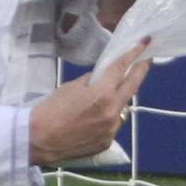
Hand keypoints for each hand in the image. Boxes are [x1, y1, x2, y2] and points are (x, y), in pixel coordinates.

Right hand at [30, 40, 154, 162]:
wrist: (38, 139)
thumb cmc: (51, 109)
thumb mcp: (72, 87)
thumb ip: (92, 81)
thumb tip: (102, 78)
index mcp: (102, 94)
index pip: (121, 68)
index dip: (133, 54)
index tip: (144, 43)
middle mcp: (112, 111)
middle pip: (132, 87)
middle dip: (141, 71)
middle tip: (147, 60)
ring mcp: (111, 129)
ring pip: (122, 108)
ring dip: (120, 98)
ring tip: (113, 93)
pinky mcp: (107, 142)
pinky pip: (113, 124)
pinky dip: (108, 117)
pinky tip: (97, 116)